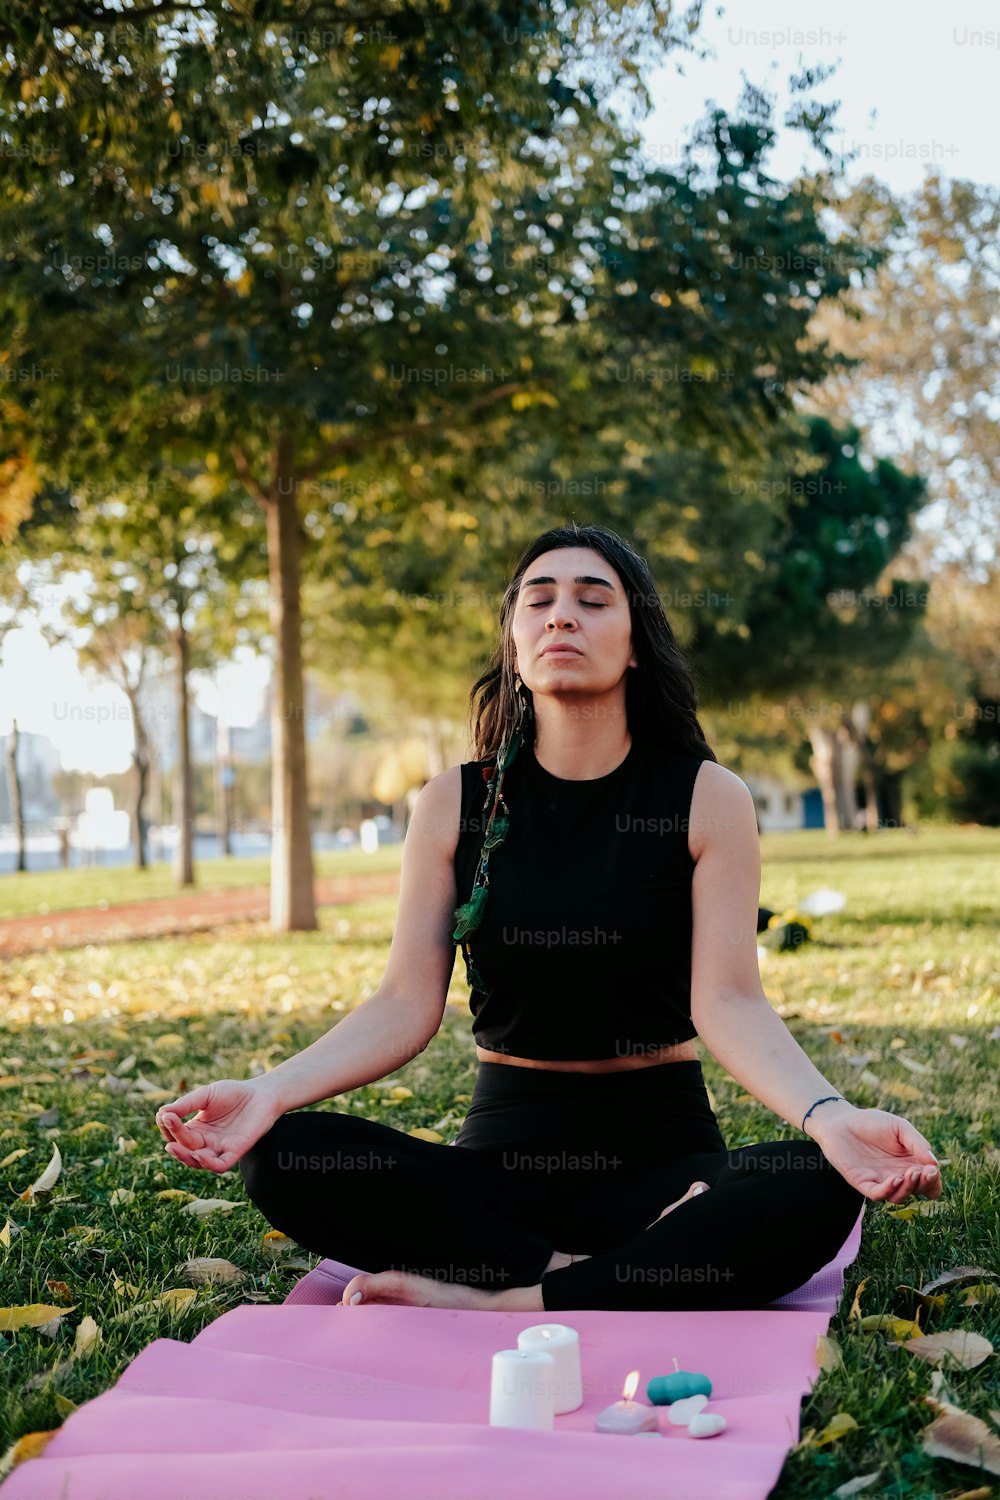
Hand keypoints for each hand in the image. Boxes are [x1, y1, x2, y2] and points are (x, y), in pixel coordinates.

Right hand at [154, 1077, 282, 1174]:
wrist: (262, 1094)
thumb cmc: (234, 1093)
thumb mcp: (206, 1095)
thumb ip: (187, 1104)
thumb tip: (162, 1113)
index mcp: (195, 1129)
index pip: (175, 1134)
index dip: (167, 1127)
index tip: (164, 1115)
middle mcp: (204, 1142)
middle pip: (184, 1149)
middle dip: (174, 1143)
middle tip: (169, 1131)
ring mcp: (219, 1149)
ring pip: (197, 1162)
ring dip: (185, 1157)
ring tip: (175, 1146)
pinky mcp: (234, 1152)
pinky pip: (219, 1165)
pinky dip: (208, 1164)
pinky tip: (199, 1154)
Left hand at [808, 1106, 941, 1203]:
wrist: (841, 1120)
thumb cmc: (872, 1123)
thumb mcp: (900, 1127)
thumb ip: (917, 1143)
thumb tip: (934, 1163)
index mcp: (910, 1163)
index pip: (929, 1182)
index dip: (933, 1180)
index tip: (931, 1168)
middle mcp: (897, 1175)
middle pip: (918, 1191)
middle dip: (924, 1184)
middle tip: (923, 1171)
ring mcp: (880, 1181)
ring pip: (899, 1197)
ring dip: (908, 1188)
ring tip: (910, 1172)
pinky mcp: (863, 1183)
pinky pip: (878, 1194)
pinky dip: (888, 1190)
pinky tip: (894, 1178)